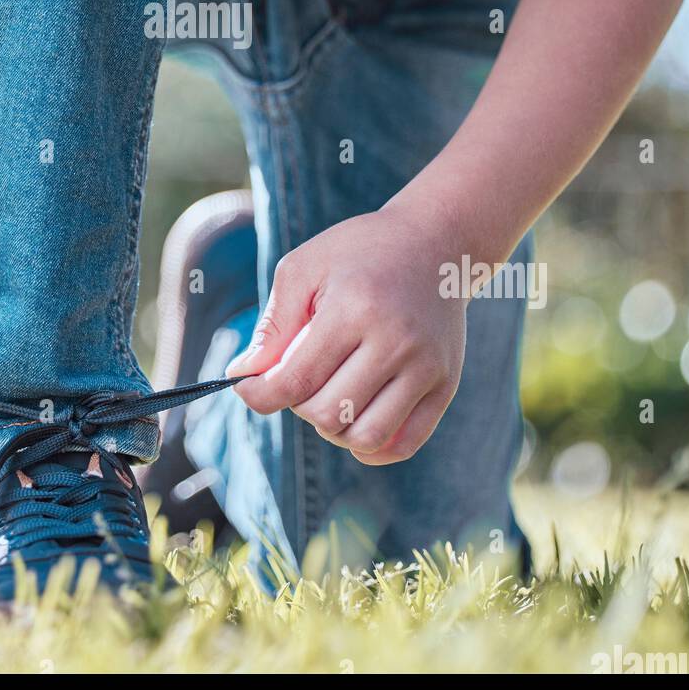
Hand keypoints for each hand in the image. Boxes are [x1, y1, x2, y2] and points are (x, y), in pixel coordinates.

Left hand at [225, 206, 466, 464]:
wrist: (435, 242)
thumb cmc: (359, 252)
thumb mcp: (303, 268)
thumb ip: (272, 327)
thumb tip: (242, 377)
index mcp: (354, 310)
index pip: (296, 381)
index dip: (260, 395)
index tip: (246, 387)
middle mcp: (396, 342)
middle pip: (329, 414)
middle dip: (298, 405)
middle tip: (300, 375)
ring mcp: (427, 367)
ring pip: (365, 437)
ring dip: (334, 428)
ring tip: (329, 395)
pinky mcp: (446, 384)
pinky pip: (403, 443)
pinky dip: (370, 447)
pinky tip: (354, 421)